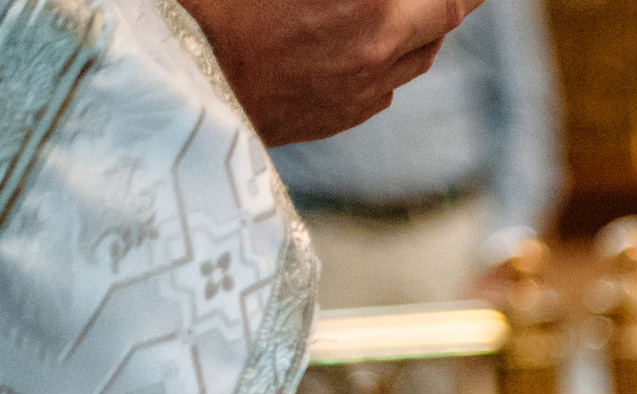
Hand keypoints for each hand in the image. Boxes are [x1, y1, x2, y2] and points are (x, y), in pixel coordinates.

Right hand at [178, 0, 483, 145]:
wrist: (168, 86)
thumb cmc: (211, 9)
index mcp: (365, 3)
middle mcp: (377, 47)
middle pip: (444, 14)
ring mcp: (363, 88)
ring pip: (422, 53)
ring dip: (427, 24)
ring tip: (423, 6)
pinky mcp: (342, 116)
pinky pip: (389, 82)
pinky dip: (395, 55)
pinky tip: (377, 42)